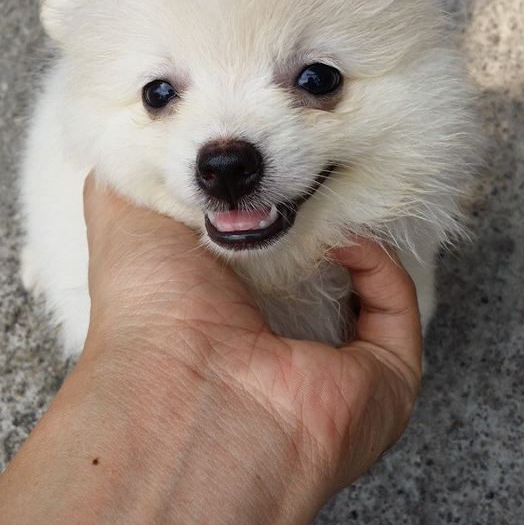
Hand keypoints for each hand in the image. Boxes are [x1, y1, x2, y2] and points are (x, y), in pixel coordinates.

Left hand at [83, 175, 421, 498]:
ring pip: (367, 289)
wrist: (186, 392)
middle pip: (319, 269)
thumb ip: (140, 172)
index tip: (269, 161)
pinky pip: (398, 312)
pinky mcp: (384, 380)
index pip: (260, 261)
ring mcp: (334, 369)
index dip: (266, 208)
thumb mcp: (124, 215)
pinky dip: (380, 265)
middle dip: (317, 214)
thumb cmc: (148, 312)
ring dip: (353, 233)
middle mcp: (279, 347)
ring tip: (326, 194)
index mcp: (224, 320)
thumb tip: (153, 133)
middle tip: (309, 166)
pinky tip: (345, 237)